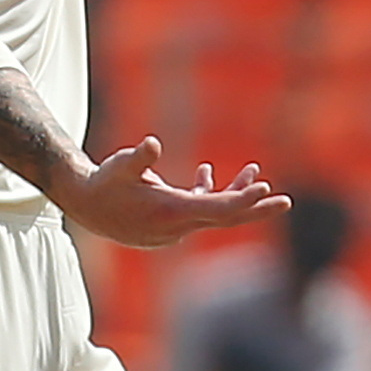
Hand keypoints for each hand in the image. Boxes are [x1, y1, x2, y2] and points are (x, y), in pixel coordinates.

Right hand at [56, 136, 289, 248]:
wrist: (84, 205)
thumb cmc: (103, 183)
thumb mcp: (119, 166)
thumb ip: (138, 158)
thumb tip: (152, 144)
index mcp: (171, 212)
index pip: (217, 209)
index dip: (242, 199)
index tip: (267, 190)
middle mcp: (177, 224)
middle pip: (225, 218)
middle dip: (255, 207)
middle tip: (285, 201)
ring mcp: (175, 226)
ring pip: (214, 212)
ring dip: (235, 194)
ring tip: (257, 173)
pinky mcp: (169, 221)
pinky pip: (198, 209)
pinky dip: (209, 193)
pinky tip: (208, 172)